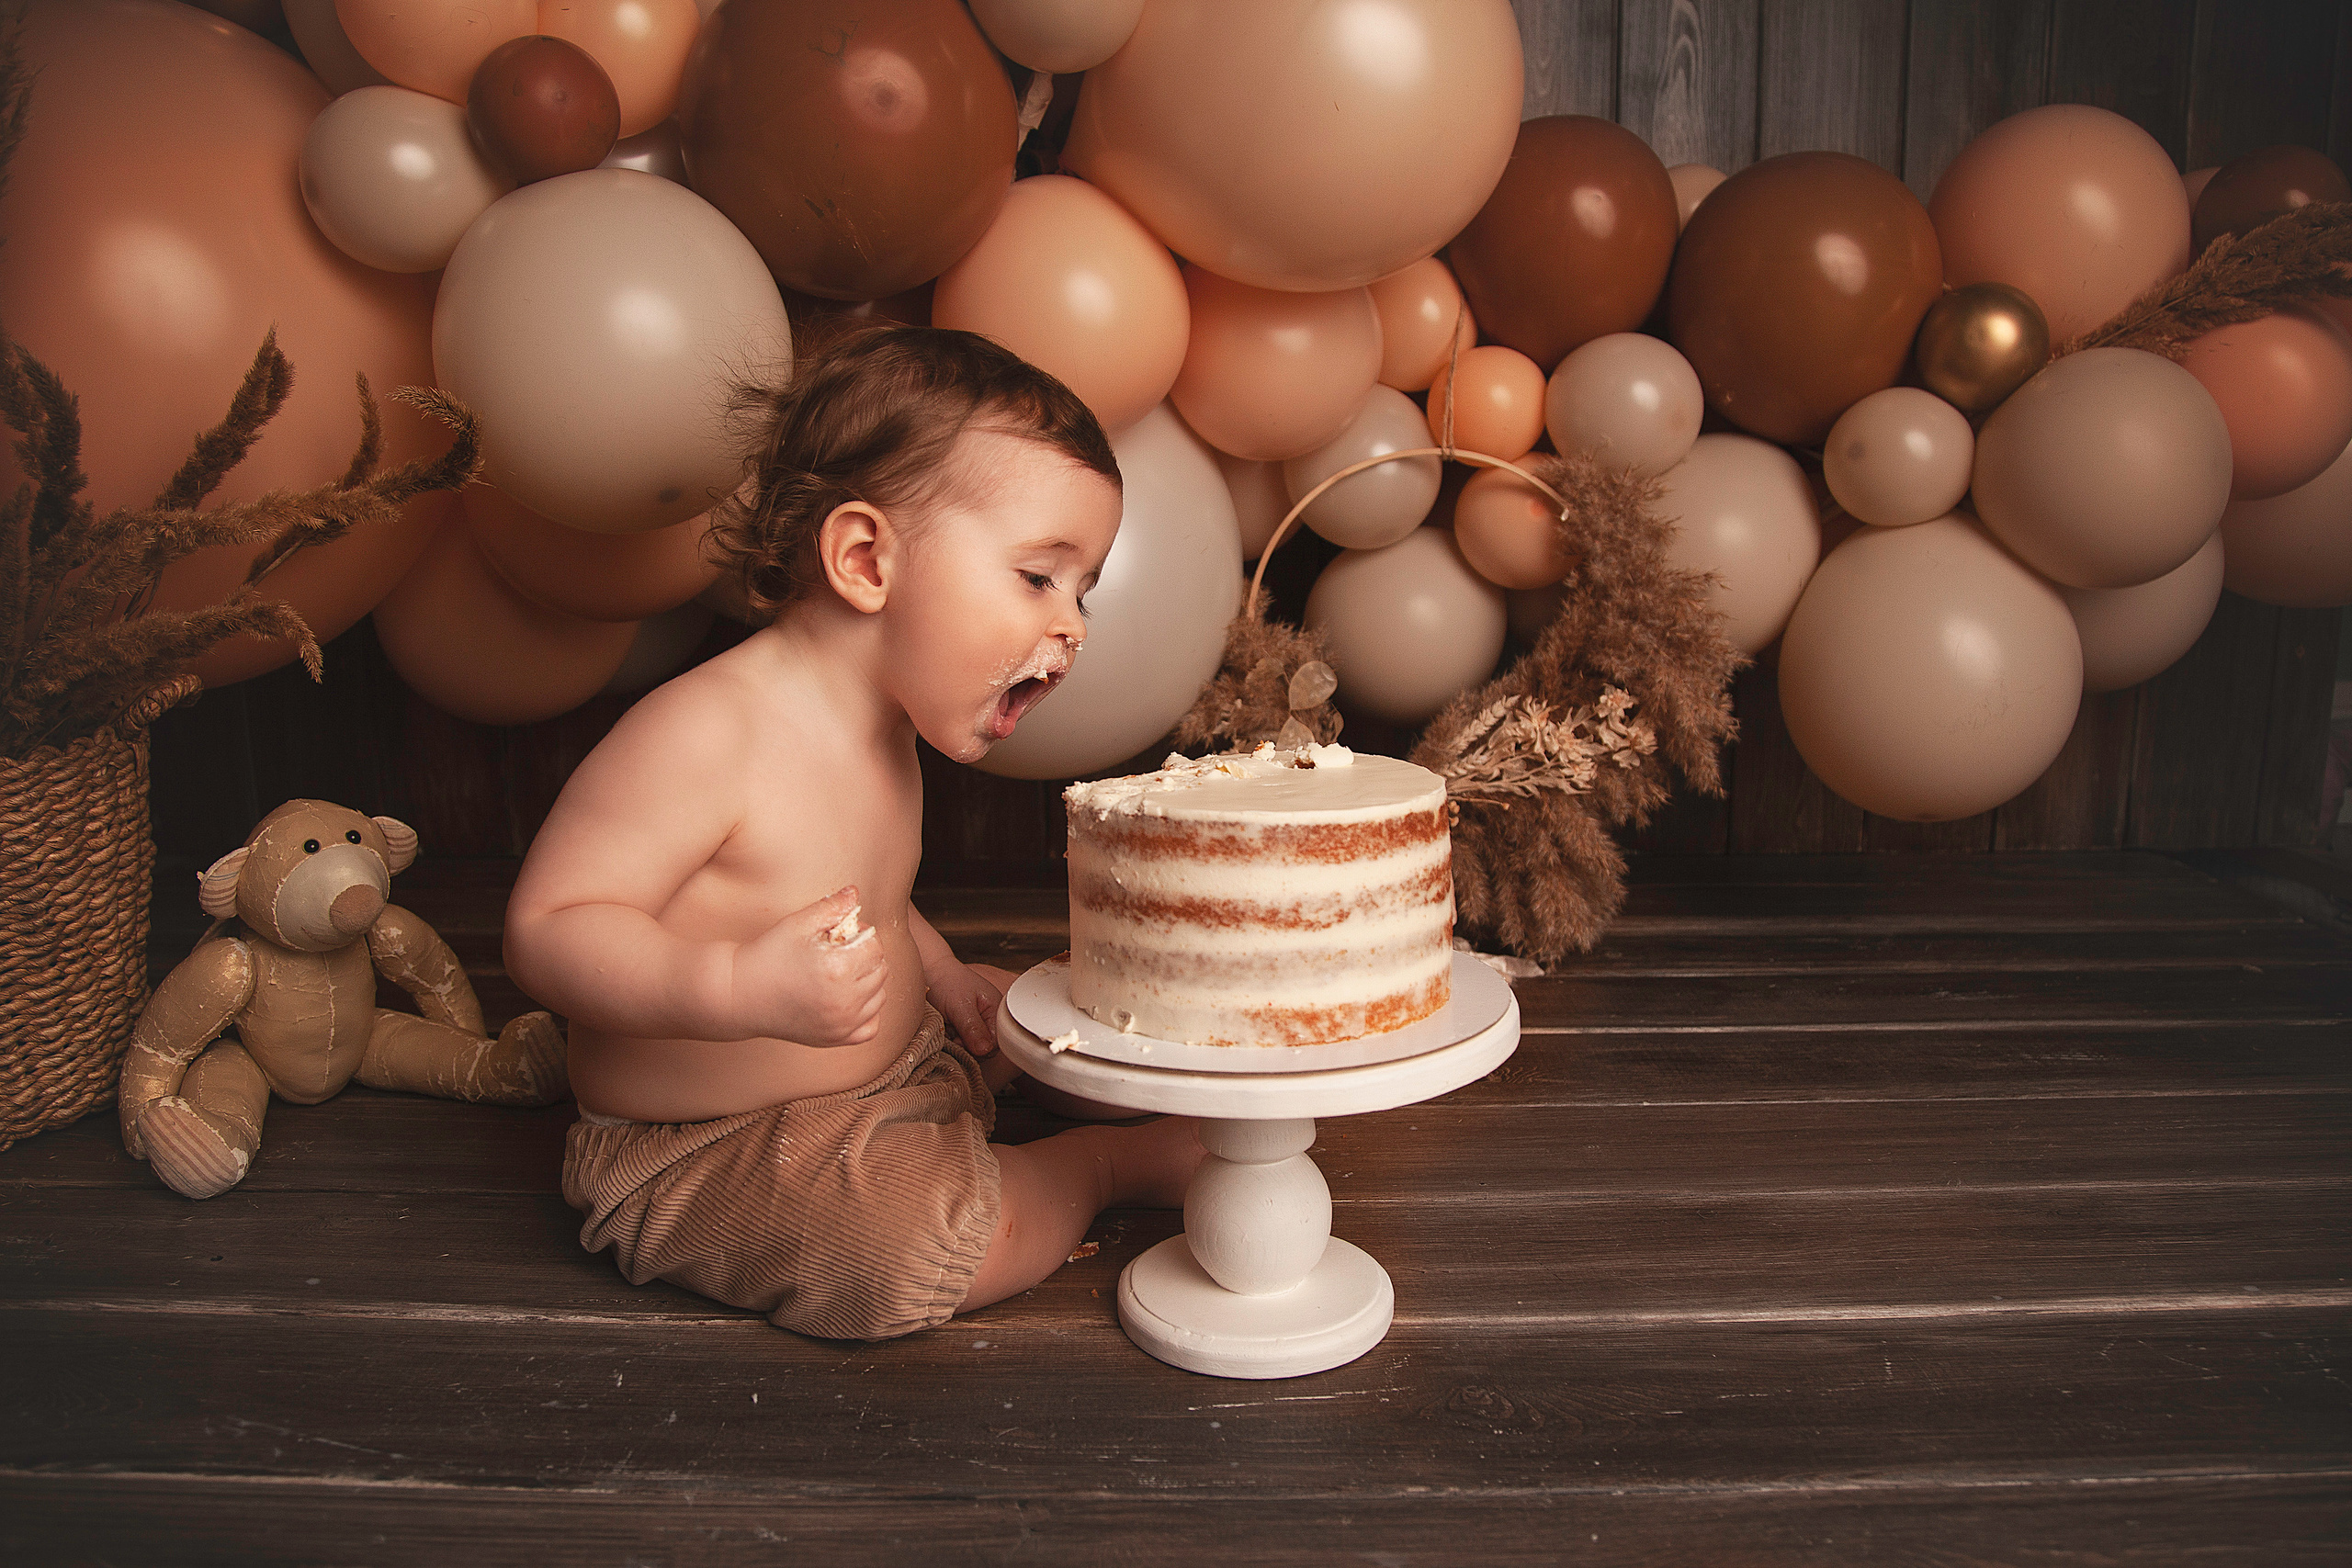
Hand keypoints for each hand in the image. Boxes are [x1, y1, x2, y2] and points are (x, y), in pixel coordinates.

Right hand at [734, 886, 887, 1048]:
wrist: (739, 995)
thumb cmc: (767, 956)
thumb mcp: (797, 924)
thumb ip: (831, 907)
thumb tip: (855, 892)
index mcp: (838, 970)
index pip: (875, 946)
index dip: (861, 934)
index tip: (841, 934)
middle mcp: (844, 1001)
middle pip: (881, 971)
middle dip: (865, 956)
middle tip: (838, 952)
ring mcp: (841, 1024)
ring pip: (879, 997)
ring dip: (867, 982)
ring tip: (839, 973)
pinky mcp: (835, 1039)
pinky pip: (871, 1026)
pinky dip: (866, 1011)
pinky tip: (845, 998)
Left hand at [929, 961, 1016, 1060]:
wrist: (928, 973)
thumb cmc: (946, 982)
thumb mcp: (960, 1005)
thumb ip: (973, 1028)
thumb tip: (985, 1050)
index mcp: (997, 1011)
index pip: (997, 1043)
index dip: (980, 1047)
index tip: (962, 1041)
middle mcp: (990, 1020)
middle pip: (985, 1049)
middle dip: (967, 1046)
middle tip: (953, 1033)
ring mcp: (976, 1027)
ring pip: (972, 1050)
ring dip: (958, 1044)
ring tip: (948, 1027)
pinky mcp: (964, 1031)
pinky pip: (962, 1046)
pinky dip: (952, 1042)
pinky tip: (946, 1030)